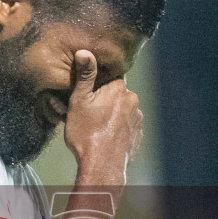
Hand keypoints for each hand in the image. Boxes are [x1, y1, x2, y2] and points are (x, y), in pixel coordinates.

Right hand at [62, 50, 142, 174]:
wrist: (102, 167)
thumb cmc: (87, 134)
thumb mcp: (79, 101)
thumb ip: (84, 75)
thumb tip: (85, 51)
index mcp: (119, 89)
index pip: (108, 78)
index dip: (95, 87)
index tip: (86, 97)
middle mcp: (133, 101)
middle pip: (115, 94)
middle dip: (103, 101)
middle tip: (87, 115)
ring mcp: (138, 119)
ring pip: (121, 111)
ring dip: (111, 116)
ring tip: (95, 129)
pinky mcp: (138, 136)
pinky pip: (126, 127)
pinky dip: (117, 130)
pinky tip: (105, 138)